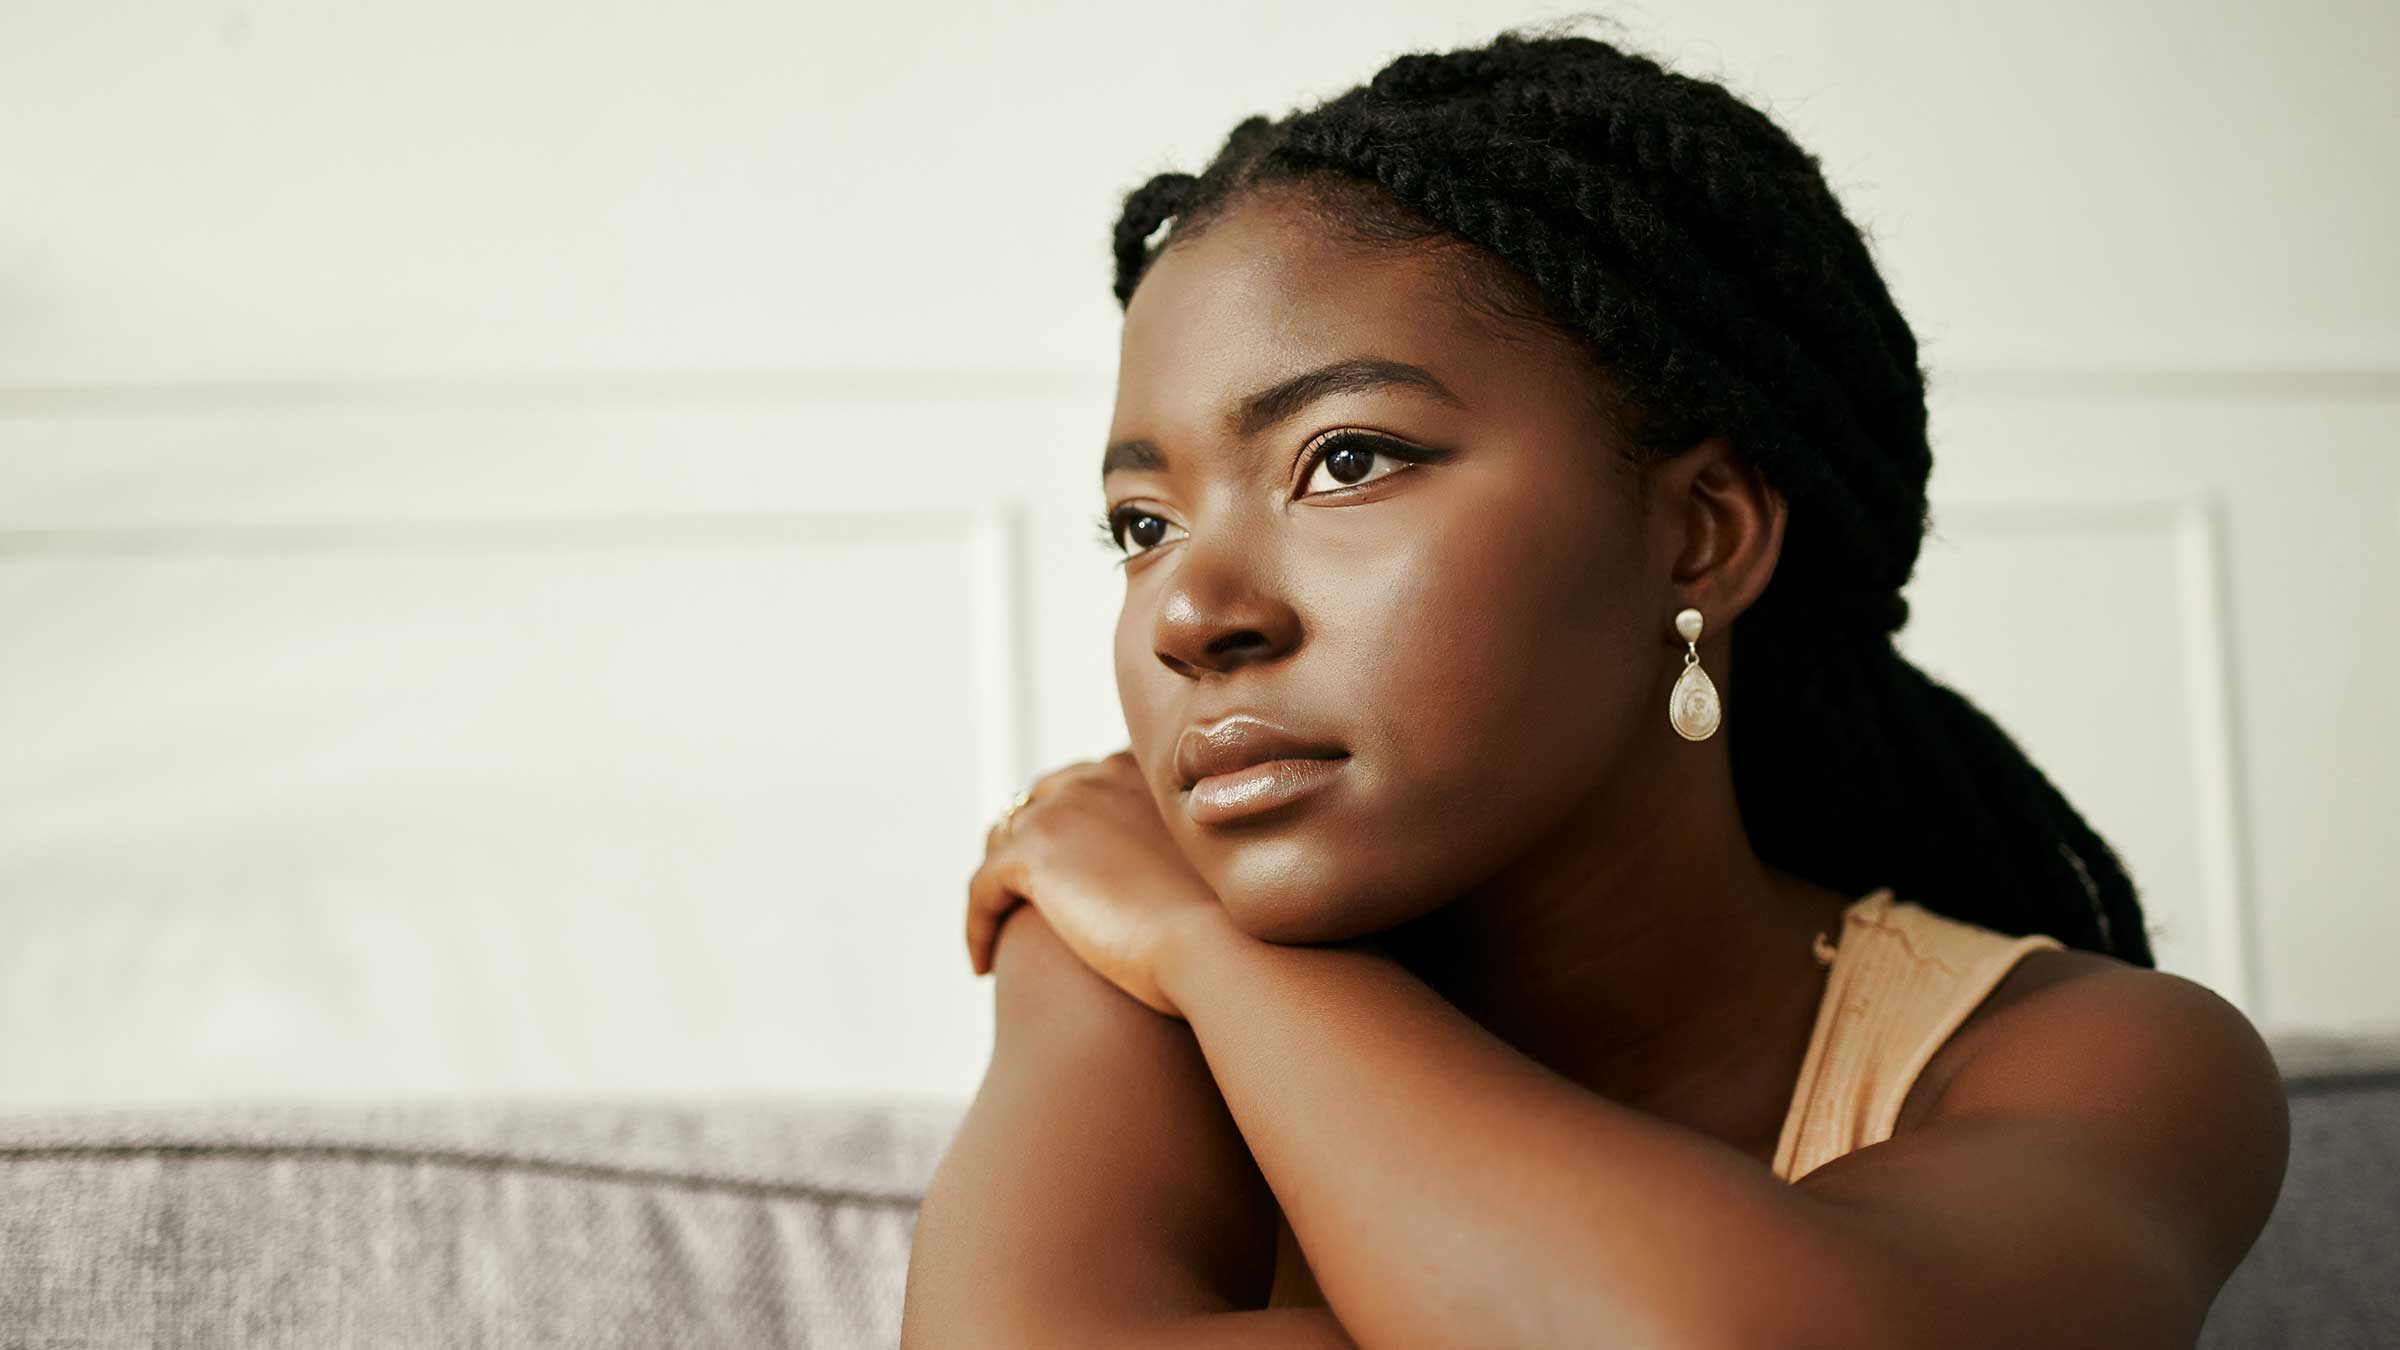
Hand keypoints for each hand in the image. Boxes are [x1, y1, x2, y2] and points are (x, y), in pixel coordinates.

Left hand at [965, 747, 1225, 1018]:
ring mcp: (1062, 807)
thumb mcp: (1203, 861)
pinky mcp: (1032, 852)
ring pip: (1004, 840)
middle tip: (1028, 902)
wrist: (1218, 946)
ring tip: (1002, 929)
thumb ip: (1171, 846)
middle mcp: (1100, 774)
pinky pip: (982, 886)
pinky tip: (982, 964)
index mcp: (1142, 769)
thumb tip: (1153, 877)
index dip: (1072, 827)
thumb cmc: (1226, 924)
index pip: (1085, 785)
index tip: (1071, 874)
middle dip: (1030, 848)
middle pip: (1039, 803)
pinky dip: (977, 923)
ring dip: (1000, 883)